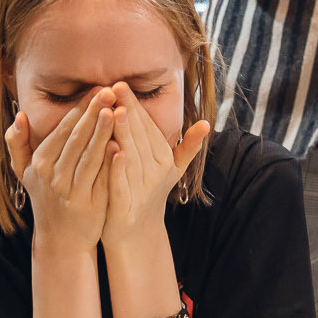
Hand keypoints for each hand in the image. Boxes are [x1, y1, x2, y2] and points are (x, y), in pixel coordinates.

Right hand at [5, 90, 116, 253]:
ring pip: (88, 155)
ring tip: (116, 110)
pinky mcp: (88, 205)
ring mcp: (70, 191)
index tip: (96, 89)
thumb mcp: (26, 172)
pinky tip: (121, 143)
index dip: (80, 108)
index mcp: (39, 163)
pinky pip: (100, 178)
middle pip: (76, 138)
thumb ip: (18, 143)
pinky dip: (110, 160)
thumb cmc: (47, 198)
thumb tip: (19, 115)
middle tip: (109, 90)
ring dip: (102, 131)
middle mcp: (52, 176)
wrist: (61, 240)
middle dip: (93, 112)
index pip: (63, 129)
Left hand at [102, 83, 210, 247]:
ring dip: (123, 133)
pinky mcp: (127, 207)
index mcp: (165, 160)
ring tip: (114, 111)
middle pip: (140, 138)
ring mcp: (142, 191)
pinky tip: (111, 149)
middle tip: (115, 88)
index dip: (136, 106)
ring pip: (132, 156)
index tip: (121, 84)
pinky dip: (118, 166)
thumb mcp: (171, 168)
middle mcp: (157, 174)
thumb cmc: (147, 191)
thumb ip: (188, 146)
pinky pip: (122, 183)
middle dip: (128, 112)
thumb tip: (206, 123)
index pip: (148, 128)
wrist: (134, 234)